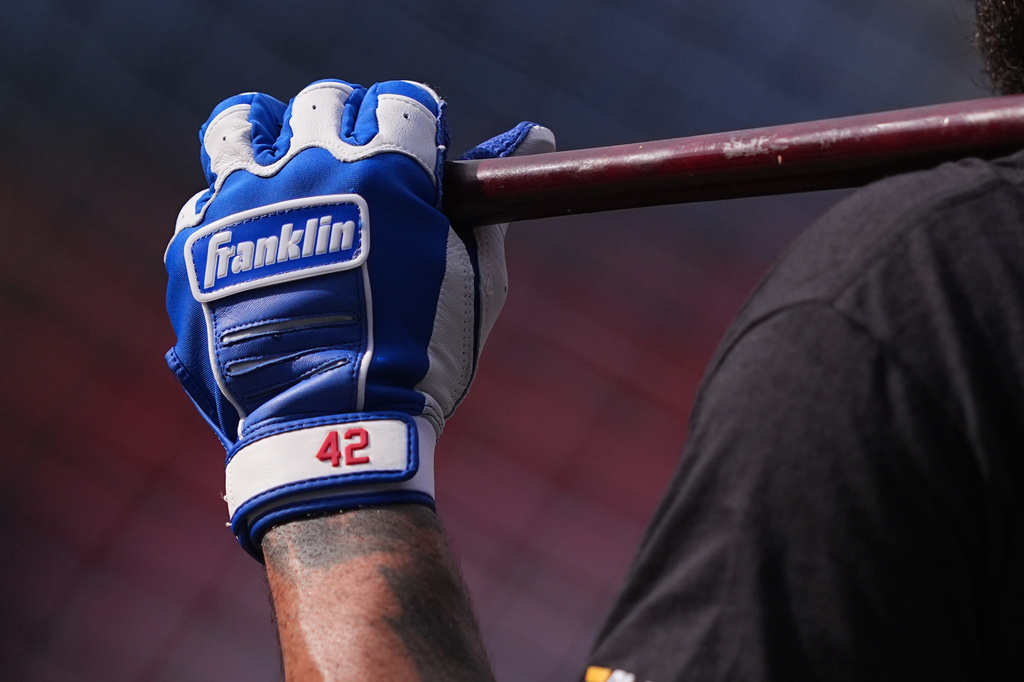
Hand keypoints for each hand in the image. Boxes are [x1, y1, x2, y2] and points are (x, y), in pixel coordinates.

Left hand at [164, 79, 552, 558]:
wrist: (333, 432)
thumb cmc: (420, 360)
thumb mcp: (475, 283)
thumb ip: (488, 206)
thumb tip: (534, 136)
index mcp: (386, 172)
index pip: (400, 99)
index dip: (414, 123)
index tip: (417, 154)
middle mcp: (308, 169)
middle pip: (322, 102)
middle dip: (348, 127)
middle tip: (358, 174)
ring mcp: (243, 204)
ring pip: (242, 128)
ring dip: (270, 140)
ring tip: (287, 178)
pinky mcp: (195, 246)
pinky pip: (206, 199)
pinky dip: (232, 211)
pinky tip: (256, 245)